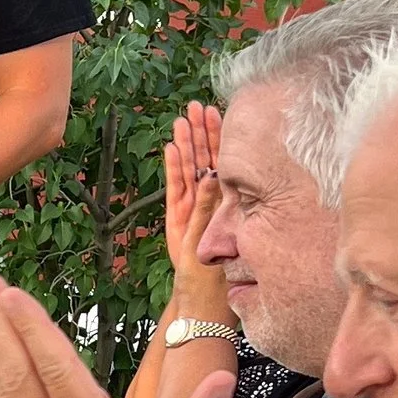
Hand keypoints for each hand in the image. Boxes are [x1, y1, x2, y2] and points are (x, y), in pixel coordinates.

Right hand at [162, 102, 225, 282]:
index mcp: (224, 196)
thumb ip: (216, 203)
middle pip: (203, 156)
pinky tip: (172, 149)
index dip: (218, 135)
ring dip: (185, 144)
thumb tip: (216, 175)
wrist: (201, 291)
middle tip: (196, 106)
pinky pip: (176, 187)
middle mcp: (206, 197)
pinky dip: (174, 168)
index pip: (221, 158)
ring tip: (181, 120)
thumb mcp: (226, 232)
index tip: (217, 111)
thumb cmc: (222, 264)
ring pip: (189, 168)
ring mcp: (191, 205)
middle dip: (199, 131)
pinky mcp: (177, 215)